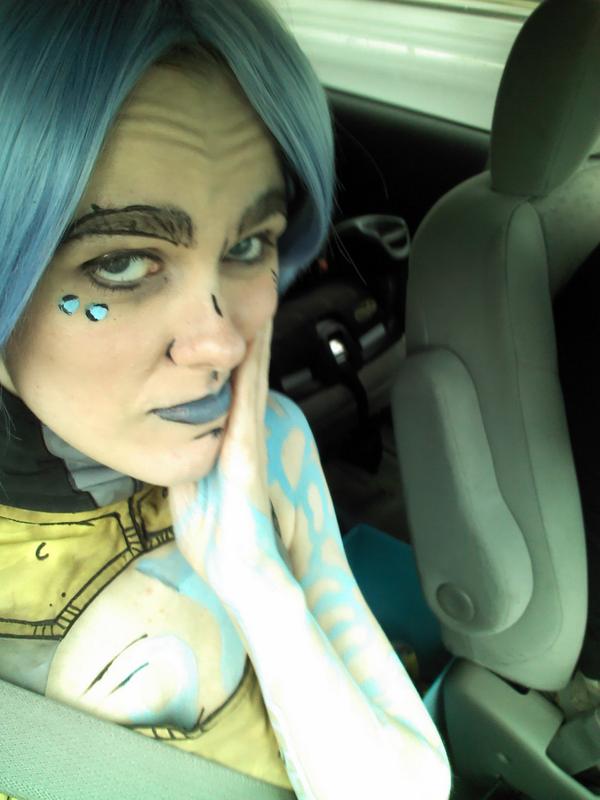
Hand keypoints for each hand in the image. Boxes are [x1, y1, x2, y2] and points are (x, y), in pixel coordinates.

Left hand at [167, 320, 285, 600]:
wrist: (244, 576)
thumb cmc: (220, 544)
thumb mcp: (191, 497)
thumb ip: (187, 467)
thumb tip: (174, 448)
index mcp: (229, 445)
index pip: (230, 393)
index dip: (233, 358)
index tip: (228, 324)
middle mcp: (244, 437)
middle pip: (245, 379)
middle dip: (248, 339)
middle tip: (253, 295)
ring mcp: (248, 443)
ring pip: (251, 384)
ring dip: (254, 346)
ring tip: (257, 305)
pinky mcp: (246, 455)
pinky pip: (247, 407)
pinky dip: (251, 376)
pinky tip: (251, 348)